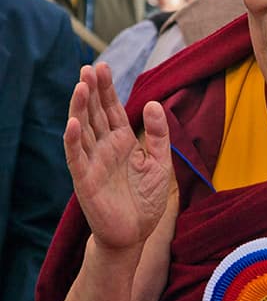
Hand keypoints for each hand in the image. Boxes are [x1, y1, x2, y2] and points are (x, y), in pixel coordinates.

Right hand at [64, 63, 174, 252]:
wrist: (135, 234)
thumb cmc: (145, 200)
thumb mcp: (160, 163)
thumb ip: (158, 134)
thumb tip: (152, 102)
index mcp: (122, 142)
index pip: (111, 110)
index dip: (106, 89)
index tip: (102, 66)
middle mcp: (104, 148)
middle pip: (94, 113)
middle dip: (91, 91)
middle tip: (89, 67)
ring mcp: (93, 162)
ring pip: (82, 130)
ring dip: (79, 108)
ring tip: (80, 86)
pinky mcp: (85, 180)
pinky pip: (77, 157)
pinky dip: (74, 141)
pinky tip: (73, 123)